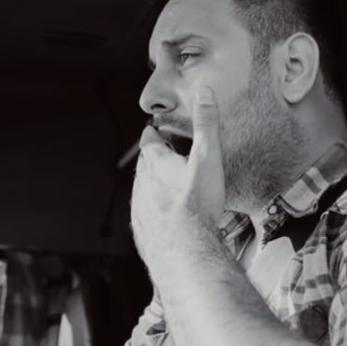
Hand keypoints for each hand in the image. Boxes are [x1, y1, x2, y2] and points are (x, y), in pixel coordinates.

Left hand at [131, 86, 225, 273]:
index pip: (149, 140)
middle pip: (145, 165)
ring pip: (143, 190)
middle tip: (167, 157)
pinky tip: (165, 217)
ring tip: (169, 188)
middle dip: (155, 160)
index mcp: (155, 163)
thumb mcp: (207, 158)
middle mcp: (142, 183)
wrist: (184, 251)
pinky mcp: (142, 229)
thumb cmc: (196, 206)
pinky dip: (153, 211)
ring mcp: (139, 207)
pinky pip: (145, 214)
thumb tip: (204, 94)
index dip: (154, 133)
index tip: (157, 131)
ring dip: (153, 186)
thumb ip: (207, 125)